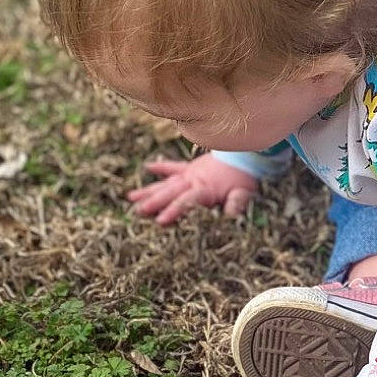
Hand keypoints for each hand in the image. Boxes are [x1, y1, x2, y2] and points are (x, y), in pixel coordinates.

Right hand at [127, 154, 259, 224]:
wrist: (245, 155)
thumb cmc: (244, 178)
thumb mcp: (244, 193)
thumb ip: (236, 203)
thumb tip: (231, 215)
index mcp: (205, 188)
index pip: (186, 201)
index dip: (173, 211)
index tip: (160, 221)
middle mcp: (193, 180)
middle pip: (170, 192)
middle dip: (154, 202)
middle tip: (138, 211)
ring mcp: (190, 173)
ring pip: (166, 182)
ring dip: (149, 190)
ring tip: (131, 197)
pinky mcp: (191, 167)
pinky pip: (173, 167)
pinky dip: (161, 167)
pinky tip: (147, 167)